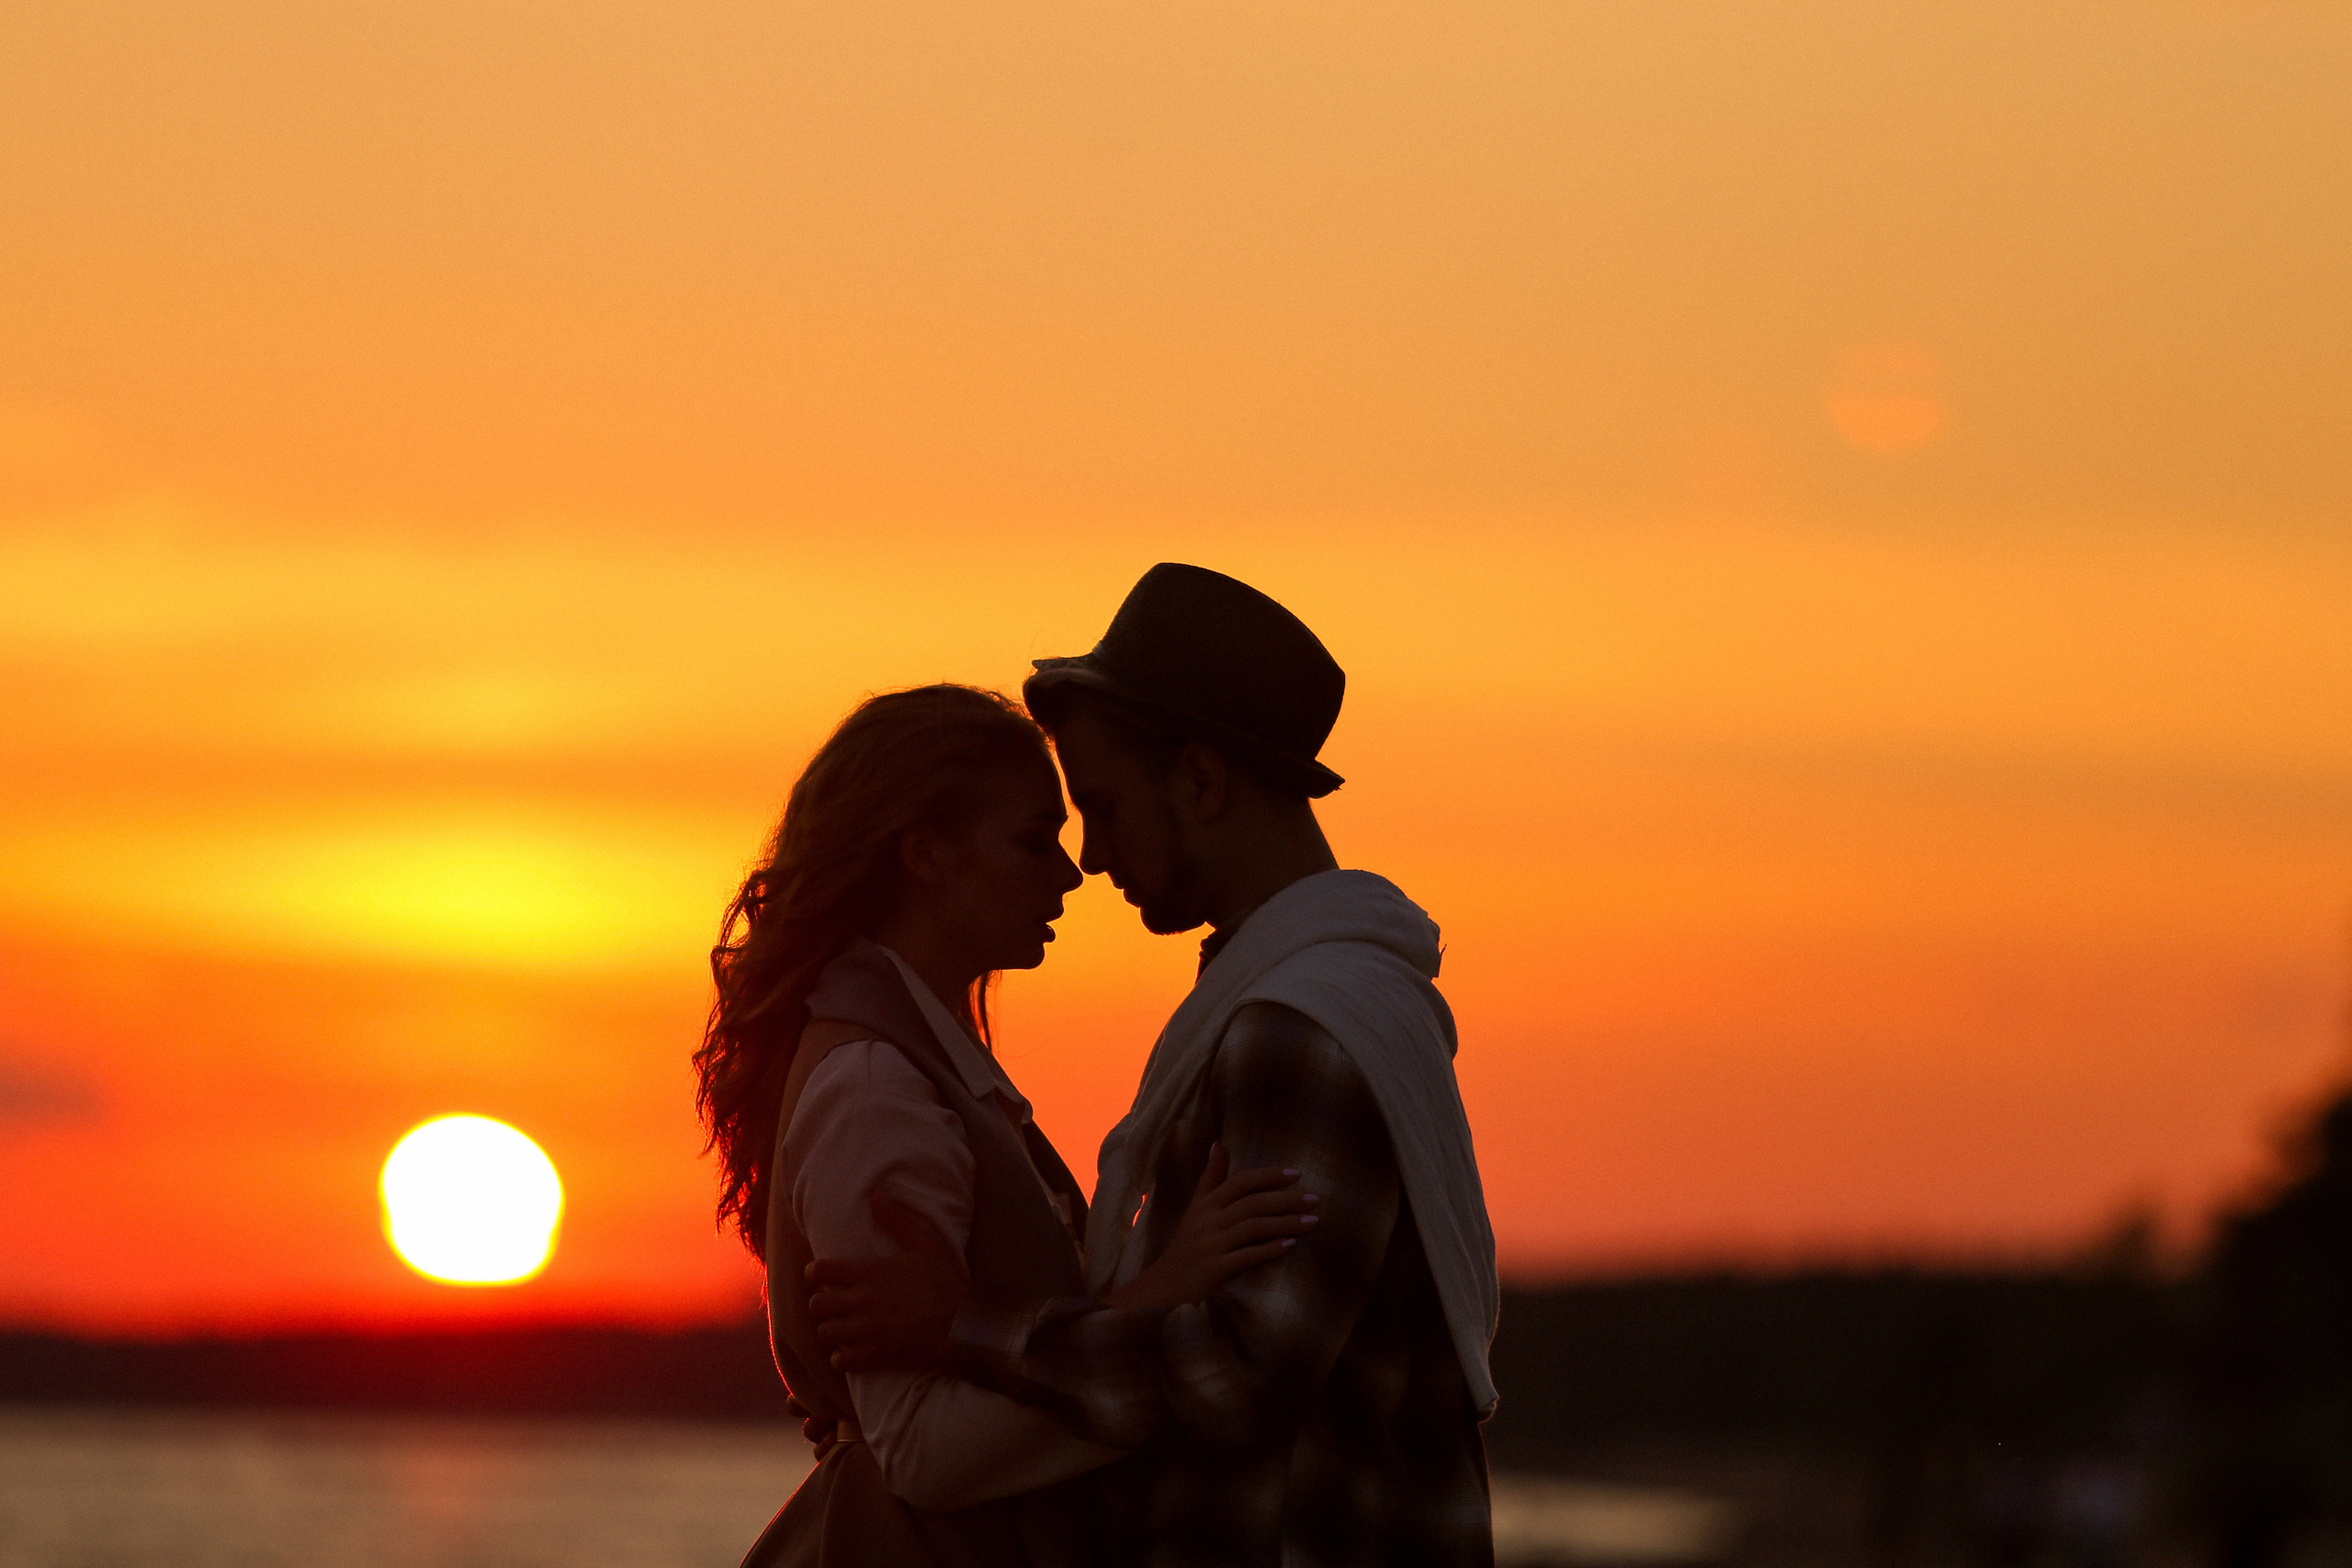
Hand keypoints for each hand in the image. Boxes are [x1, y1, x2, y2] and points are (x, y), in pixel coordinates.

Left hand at [805, 1190, 968, 1373]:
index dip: (814, 1272)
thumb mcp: (925, 1244)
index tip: (818, 1274)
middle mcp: (861, 1302)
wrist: (961, 1326)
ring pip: (825, 1333)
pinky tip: (850, 1351)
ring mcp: (866, 1331)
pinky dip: (842, 1357)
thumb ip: (897, 1219)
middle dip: (821, 1303)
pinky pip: (842, 1361)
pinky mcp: (874, 1356)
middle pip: (817, 1305)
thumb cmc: (944, 1283)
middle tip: (832, 1302)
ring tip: (840, 1327)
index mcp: (869, 1273)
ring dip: (830, 1329)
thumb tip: (876, 1193)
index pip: (820, 1271)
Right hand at [1104, 1143, 1318, 1313]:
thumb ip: (1211, 1177)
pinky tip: (1291, 1245)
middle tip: (1315, 1199)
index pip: (1241, 1182)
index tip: (1297, 1174)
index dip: (1269, 1176)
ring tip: (1313, 1222)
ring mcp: (1211, 1244)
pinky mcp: (1215, 1268)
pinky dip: (1270, 1249)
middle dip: (1286, 1200)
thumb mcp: (1197, 1206)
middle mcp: (1209, 1220)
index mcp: (1206, 1203)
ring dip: (1286, 1224)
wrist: (1166, 1281)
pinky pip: (1247, 1256)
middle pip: (1252, 1204)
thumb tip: (1219, 1144)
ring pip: (1253, 1228)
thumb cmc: (1189, 1240)